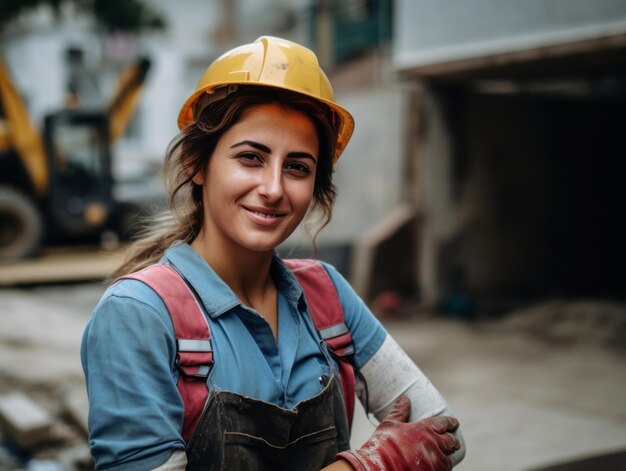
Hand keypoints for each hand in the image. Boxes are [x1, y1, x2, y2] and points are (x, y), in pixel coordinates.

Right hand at [337, 395, 459, 470]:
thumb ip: (399, 411)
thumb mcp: (390, 424)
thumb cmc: (383, 444)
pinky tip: (436, 467)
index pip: (444, 423)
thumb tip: (404, 399)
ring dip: (446, 457)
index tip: (455, 423)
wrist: (380, 467)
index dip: (451, 423)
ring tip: (444, 456)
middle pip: (451, 442)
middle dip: (452, 441)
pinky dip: (440, 468)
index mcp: (424, 429)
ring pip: (447, 459)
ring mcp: (433, 462)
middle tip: (452, 441)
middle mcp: (433, 444)